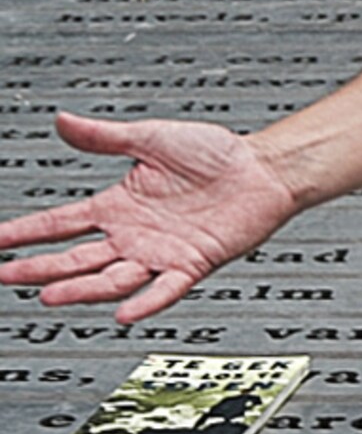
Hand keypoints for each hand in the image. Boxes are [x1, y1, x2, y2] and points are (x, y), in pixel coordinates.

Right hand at [0, 112, 299, 321]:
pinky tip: (124, 312)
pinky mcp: (192, 262)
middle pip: (76, 258)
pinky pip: (166, 288)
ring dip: (82, 289)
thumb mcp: (151, 139)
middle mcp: (133, 234)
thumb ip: (105, 137)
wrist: (263, 167)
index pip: (60, 224)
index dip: (26, 233)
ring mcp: (160, 252)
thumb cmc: (216, 152)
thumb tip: (62, 121)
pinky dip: (146, 301)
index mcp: (118, 206)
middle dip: (38, 268)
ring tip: (49, 295)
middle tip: (5, 275)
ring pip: (111, 278)